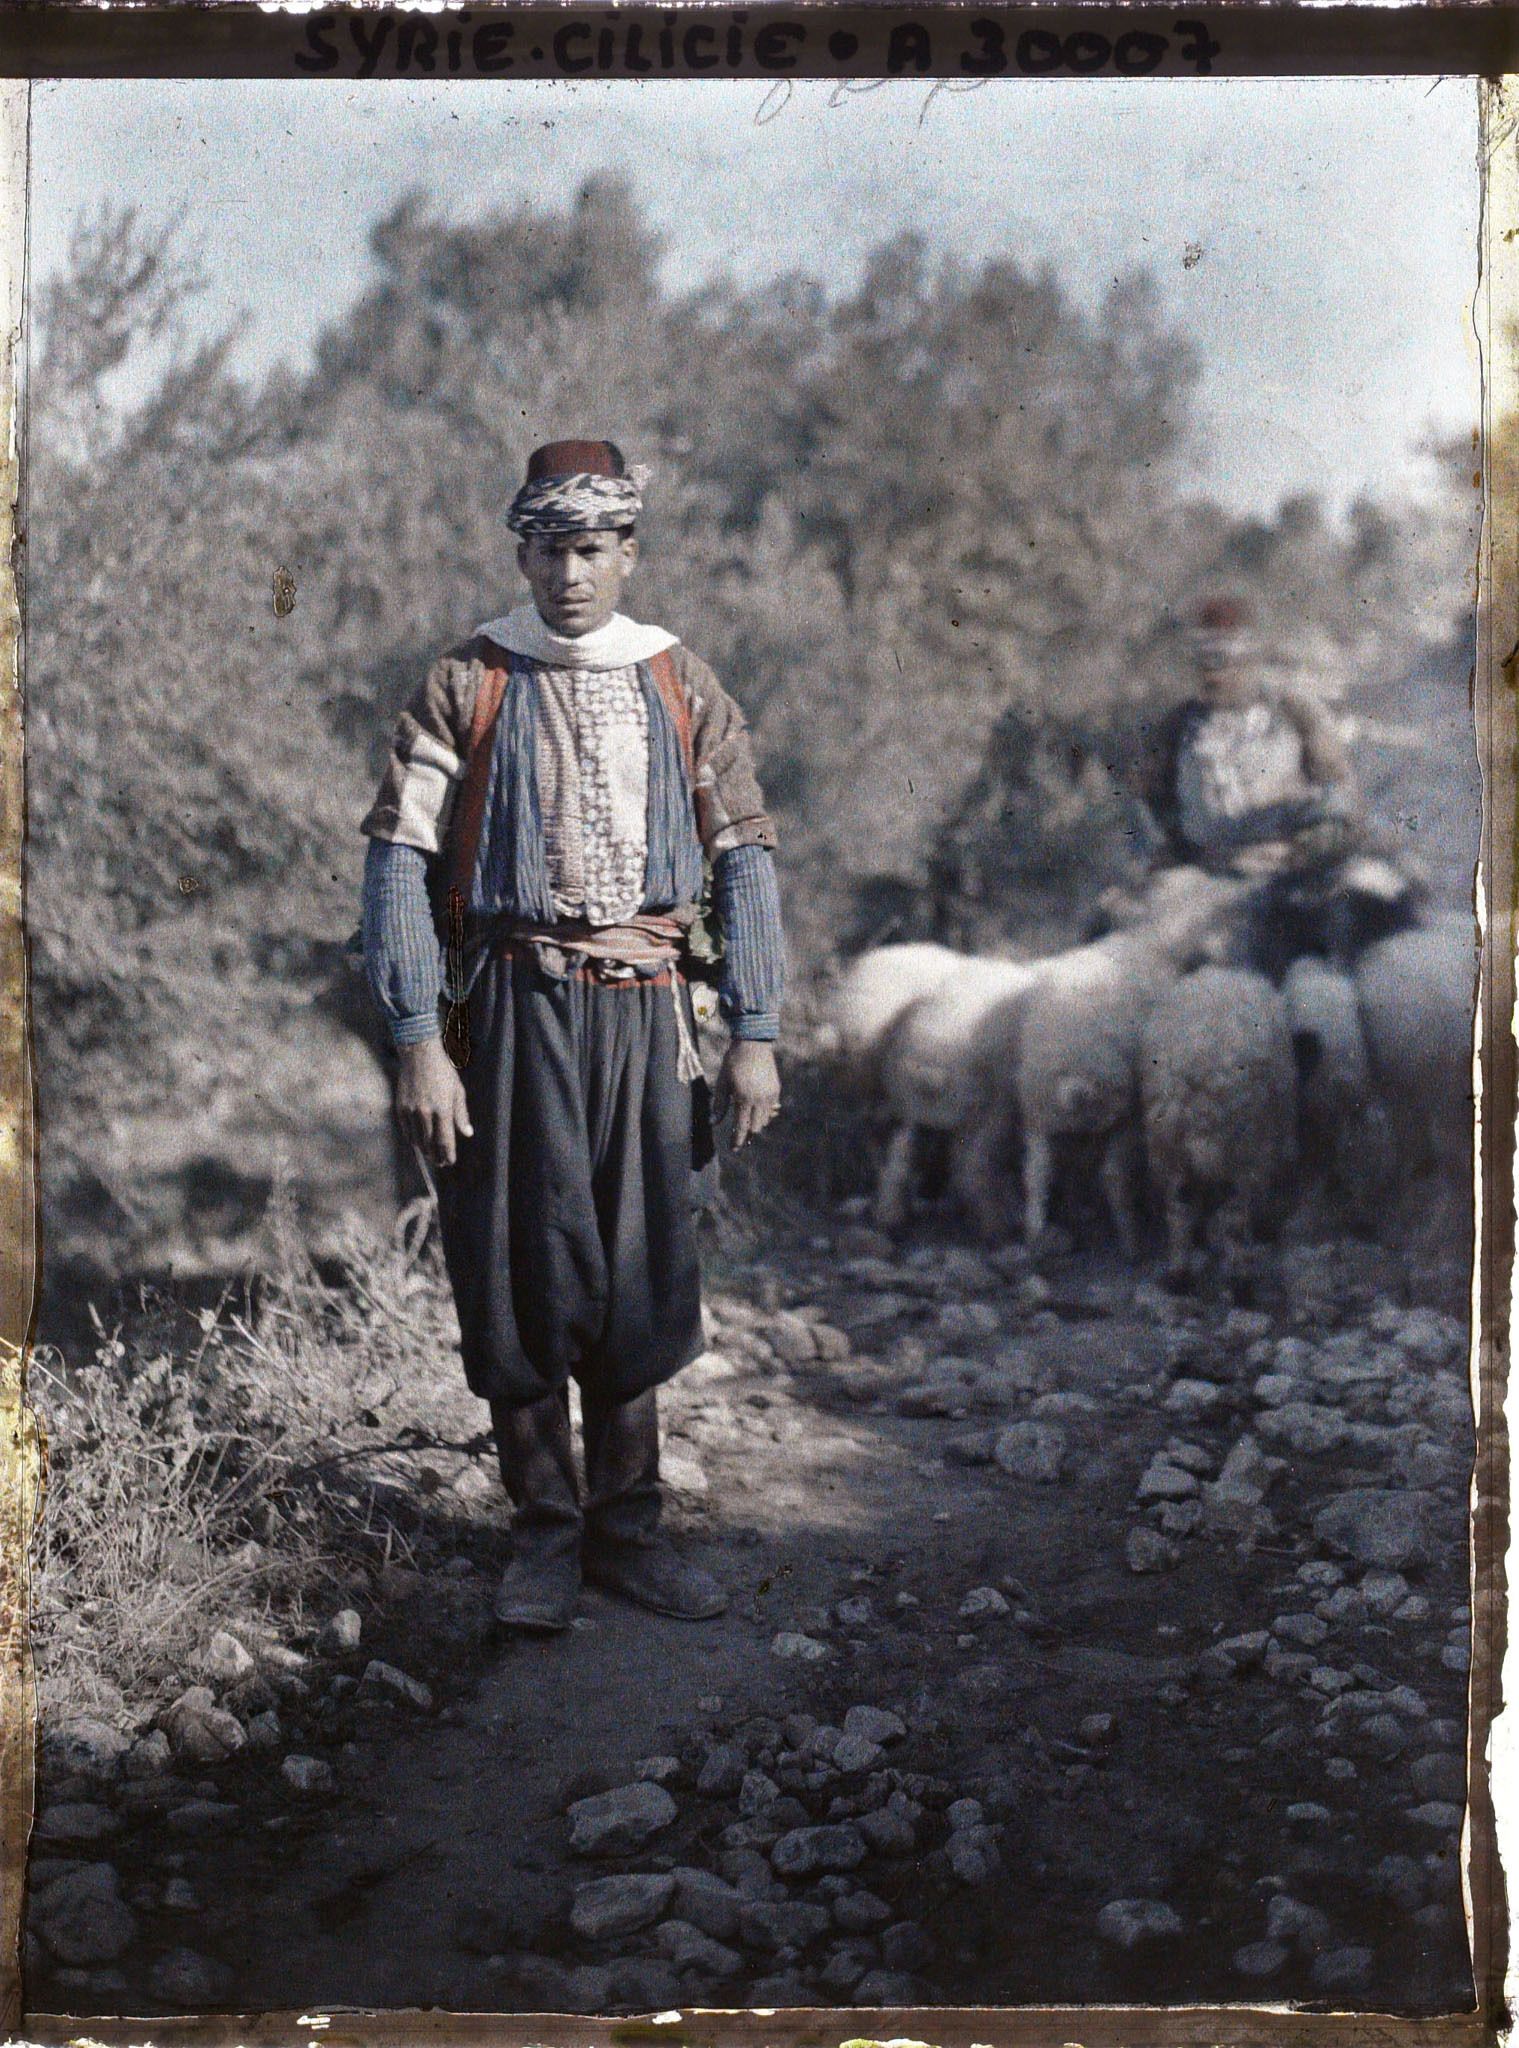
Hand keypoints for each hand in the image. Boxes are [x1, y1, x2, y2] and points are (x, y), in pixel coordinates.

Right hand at [395, 1037, 473, 1167]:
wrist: (419, 1056)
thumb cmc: (443, 1072)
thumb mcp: (457, 1091)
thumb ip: (461, 1115)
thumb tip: (467, 1134)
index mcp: (443, 1109)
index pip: (445, 1140)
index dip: (448, 1154)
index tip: (450, 1162)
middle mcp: (426, 1113)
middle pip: (430, 1144)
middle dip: (436, 1156)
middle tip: (440, 1163)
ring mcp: (411, 1111)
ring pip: (417, 1140)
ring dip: (424, 1150)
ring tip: (431, 1155)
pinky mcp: (400, 1108)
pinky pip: (406, 1131)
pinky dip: (412, 1139)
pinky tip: (418, 1141)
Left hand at [715, 1040, 780, 1149]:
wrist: (753, 1043)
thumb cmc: (733, 1062)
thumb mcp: (722, 1082)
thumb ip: (719, 1104)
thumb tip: (713, 1123)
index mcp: (744, 1098)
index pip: (742, 1127)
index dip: (737, 1140)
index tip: (733, 1148)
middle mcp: (760, 1099)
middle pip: (756, 1127)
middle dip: (747, 1133)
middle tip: (738, 1136)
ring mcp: (770, 1095)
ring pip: (765, 1119)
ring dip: (756, 1123)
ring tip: (746, 1122)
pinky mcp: (776, 1089)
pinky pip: (771, 1109)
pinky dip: (763, 1113)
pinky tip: (755, 1109)